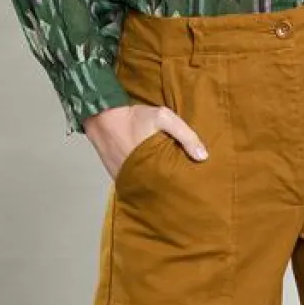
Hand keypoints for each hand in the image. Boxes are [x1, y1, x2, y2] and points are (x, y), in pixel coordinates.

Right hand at [82, 101, 208, 181]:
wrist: (101, 115)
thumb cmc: (132, 117)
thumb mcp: (163, 118)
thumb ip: (185, 135)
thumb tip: (203, 156)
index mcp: (150, 165)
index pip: (170, 185)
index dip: (181, 187)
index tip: (192, 188)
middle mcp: (135, 175)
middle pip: (157, 189)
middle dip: (169, 189)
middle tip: (182, 189)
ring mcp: (123, 177)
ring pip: (144, 187)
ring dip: (154, 185)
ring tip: (168, 185)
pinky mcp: (115, 174)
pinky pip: (131, 182)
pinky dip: (140, 181)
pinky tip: (149, 177)